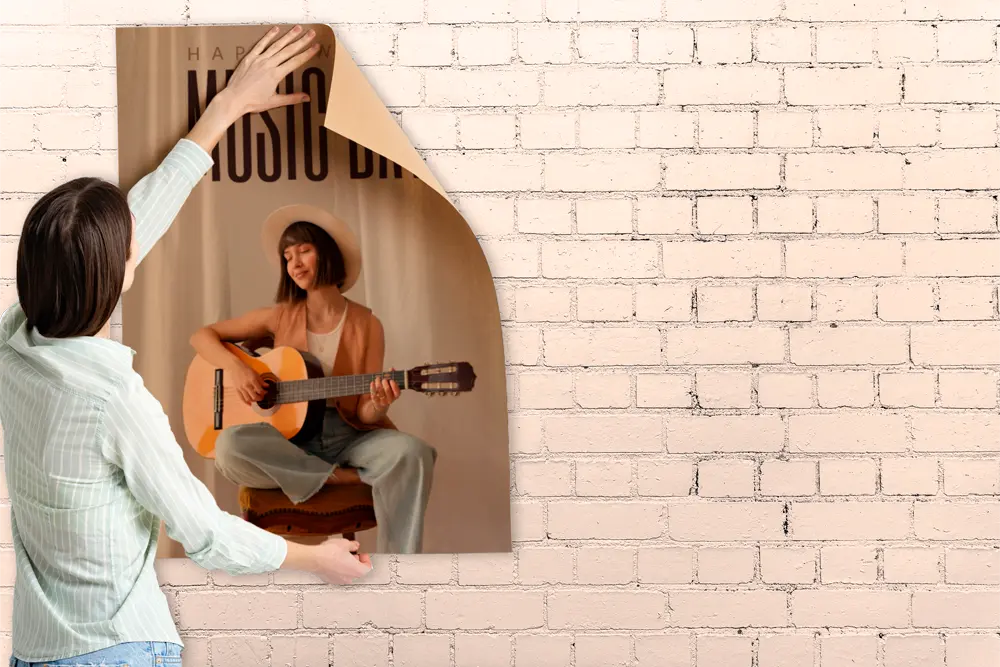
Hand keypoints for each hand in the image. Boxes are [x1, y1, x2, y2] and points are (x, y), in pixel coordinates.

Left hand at [185, 25, 318, 152]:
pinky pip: (261, 44)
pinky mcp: (250, 57)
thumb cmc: (253, 102)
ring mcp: (259, 59)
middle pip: (289, 50)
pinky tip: (276, 30)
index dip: (307, 54)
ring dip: (288, 36)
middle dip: (301, 41)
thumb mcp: (275, 101)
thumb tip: (307, 97)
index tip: (316, 47)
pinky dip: (268, 36)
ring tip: (298, 29)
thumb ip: (292, 98)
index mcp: (276, 75)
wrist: (234, 98)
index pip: (296, 61)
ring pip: (277, 45)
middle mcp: (269, 64)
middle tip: (311, 33)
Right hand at [231, 361, 265, 404]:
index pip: (260, 390)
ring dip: (254, 401)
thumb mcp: (255, 373)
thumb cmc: (246, 369)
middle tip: (262, 397)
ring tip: (257, 399)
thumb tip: (267, 386)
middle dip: (260, 398)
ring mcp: (241, 388)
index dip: (264, 393)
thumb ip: (261, 381)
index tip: (266, 392)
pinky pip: (241, 398)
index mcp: (252, 380)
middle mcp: (246, 385)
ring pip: (248, 399)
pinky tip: (249, 404)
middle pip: (254, 396)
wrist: (235, 367)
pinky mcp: (237, 390)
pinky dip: (246, 402)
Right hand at [311, 537, 371, 584]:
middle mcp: (348, 578)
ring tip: (341, 556)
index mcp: (356, 570)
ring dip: (346, 566)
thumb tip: (355, 546)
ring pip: (347, 574)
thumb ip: (353, 545)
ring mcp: (338, 581)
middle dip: (356, 562)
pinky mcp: (329, 580)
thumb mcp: (345, 543)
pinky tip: (333, 560)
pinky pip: (337, 575)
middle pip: (357, 571)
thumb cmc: (329, 553)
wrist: (314, 558)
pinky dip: (337, 569)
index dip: (366, 559)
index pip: (367, 567)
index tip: (362, 553)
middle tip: (352, 553)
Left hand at [369, 369, 400, 414]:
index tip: (391, 380)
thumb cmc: (386, 393)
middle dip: (385, 382)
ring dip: (378, 383)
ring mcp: (383, 401)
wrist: (380, 405)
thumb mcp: (391, 387)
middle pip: (387, 390)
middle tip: (383, 379)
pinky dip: (372, 387)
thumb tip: (392, 368)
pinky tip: (372, 383)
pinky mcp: (376, 402)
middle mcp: (390, 400)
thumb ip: (392, 377)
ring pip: (380, 391)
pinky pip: (374, 394)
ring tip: (377, 378)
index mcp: (395, 396)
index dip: (394, 386)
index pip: (397, 392)